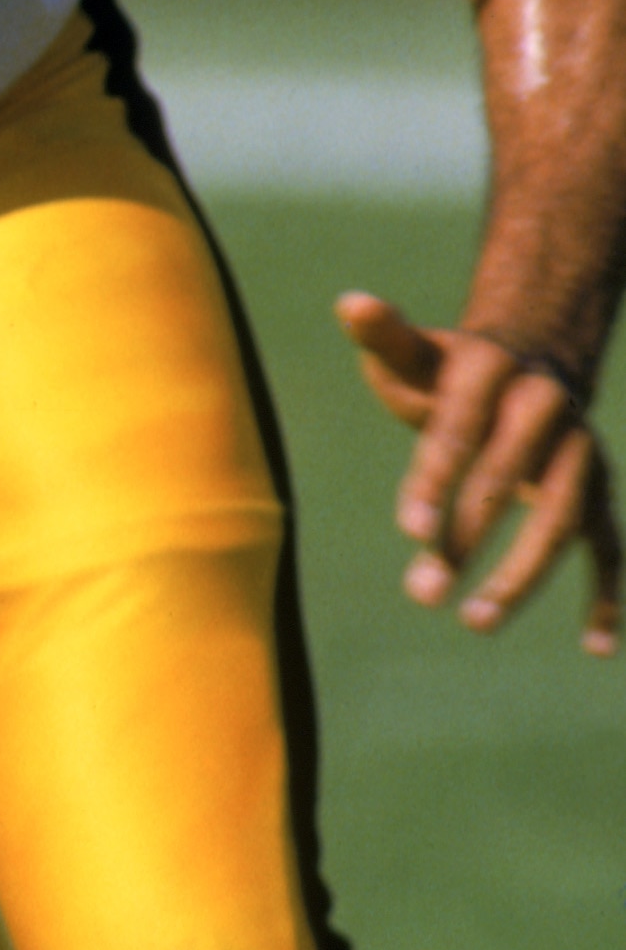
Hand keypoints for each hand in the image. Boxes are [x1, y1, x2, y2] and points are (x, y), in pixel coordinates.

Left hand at [336, 290, 619, 655]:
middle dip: (466, 537)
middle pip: (506, 479)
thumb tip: (350, 302)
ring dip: (523, 575)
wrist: (530, 363)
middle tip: (421, 591)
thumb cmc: (452, 371)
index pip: (461, 429)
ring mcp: (579, 452)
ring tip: (475, 622)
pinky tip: (597, 646)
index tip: (410, 530)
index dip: (437, 478)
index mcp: (494, 372)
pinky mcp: (597, 492)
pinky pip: (609, 547)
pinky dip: (607, 595)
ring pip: (562, 520)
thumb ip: (386, 339)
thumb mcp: (418, 354)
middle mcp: (546, 409)